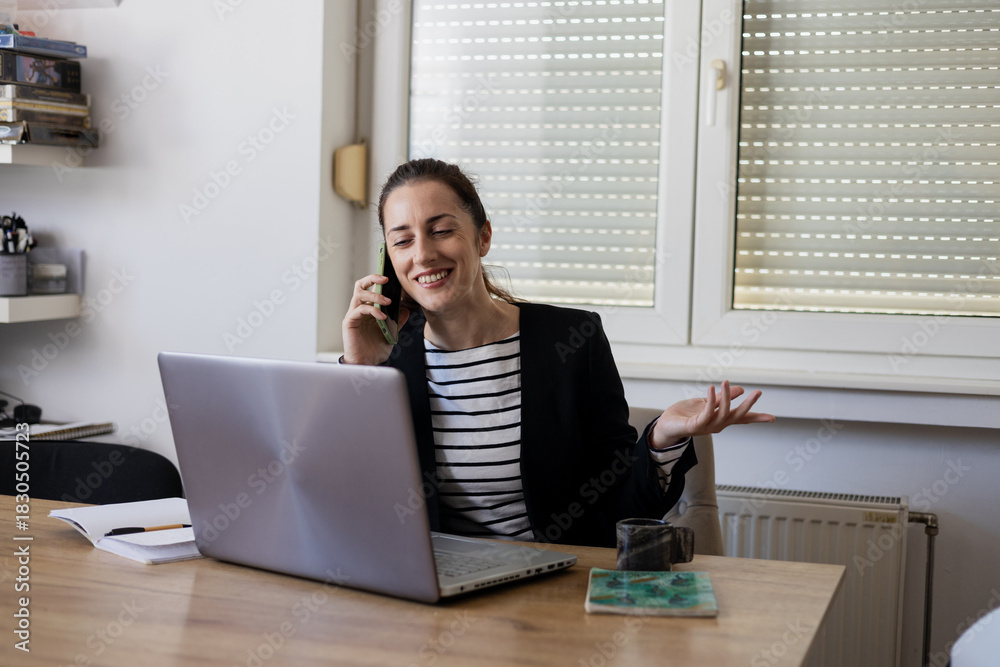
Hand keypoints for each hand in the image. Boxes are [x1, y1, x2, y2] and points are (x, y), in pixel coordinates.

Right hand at [341, 274, 409, 365]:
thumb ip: (398, 321)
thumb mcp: (391, 333)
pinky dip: (372, 310)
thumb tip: (406, 310)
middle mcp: (358, 309)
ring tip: (388, 302)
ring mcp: (353, 315)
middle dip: (372, 278)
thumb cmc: (376, 349)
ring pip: (359, 294)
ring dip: (375, 296)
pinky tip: (382, 316)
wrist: (367, 364)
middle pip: (361, 285)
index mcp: (368, 309)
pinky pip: (360, 309)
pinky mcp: (349, 322)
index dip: (377, 280)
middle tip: (386, 279)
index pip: (370, 288)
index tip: (391, 278)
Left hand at [648, 380, 774, 449]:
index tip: (773, 418)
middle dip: (748, 405)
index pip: (742, 418)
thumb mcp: (706, 403)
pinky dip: (711, 401)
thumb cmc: (685, 415)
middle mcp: (716, 425)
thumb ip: (721, 398)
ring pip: (723, 414)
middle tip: (758, 393)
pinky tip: (712, 389)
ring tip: (726, 382)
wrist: (666, 425)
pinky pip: (706, 412)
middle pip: (737, 416)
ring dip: (726, 397)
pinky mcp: (695, 425)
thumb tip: (740, 389)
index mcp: (721, 419)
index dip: (756, 418)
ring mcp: (707, 427)